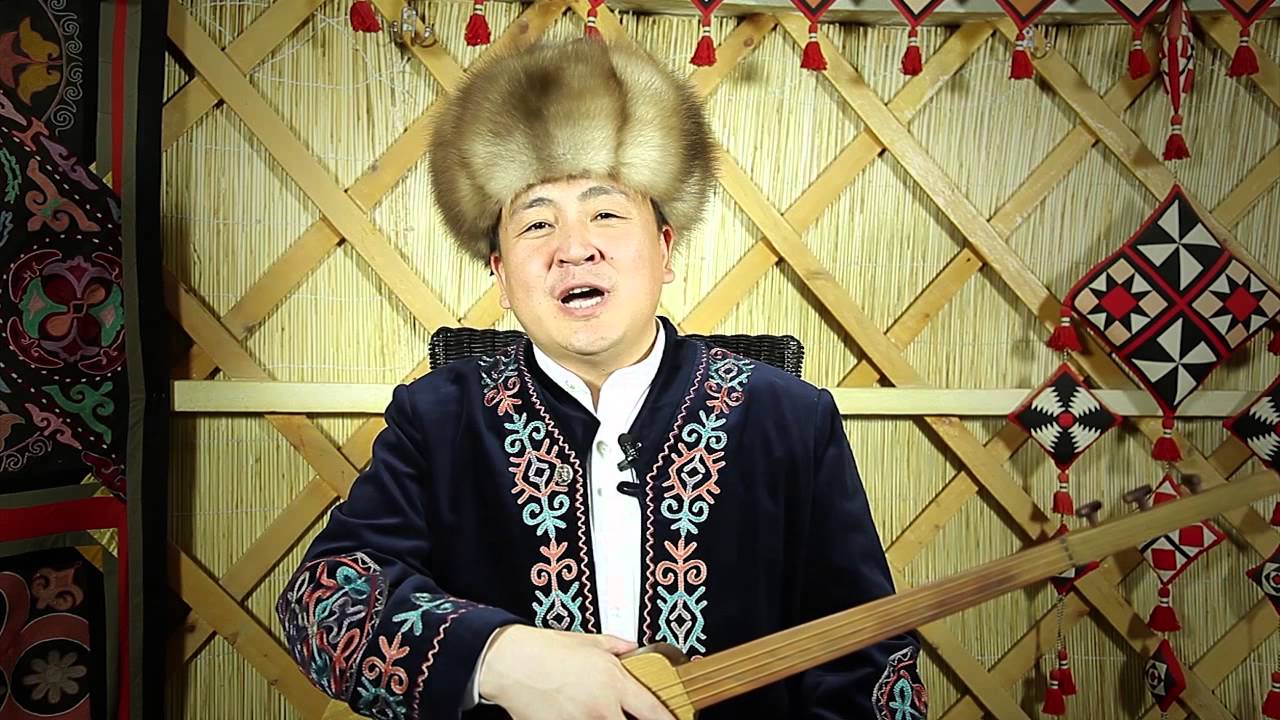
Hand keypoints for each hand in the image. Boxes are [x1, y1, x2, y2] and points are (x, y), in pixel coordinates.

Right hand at [477, 625, 675, 719]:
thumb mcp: (589, 641)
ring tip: (593, 710)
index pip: (652, 711)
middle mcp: (601, 708)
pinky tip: (576, 713)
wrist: (510, 663)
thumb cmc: (545, 649)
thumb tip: (632, 646)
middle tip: (630, 716)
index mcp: (613, 683)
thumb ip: (616, 646)